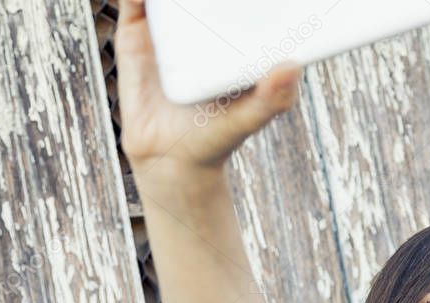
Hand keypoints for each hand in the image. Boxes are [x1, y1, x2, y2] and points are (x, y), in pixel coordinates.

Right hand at [114, 0, 301, 176]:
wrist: (169, 159)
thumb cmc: (218, 137)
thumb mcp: (250, 117)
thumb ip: (275, 97)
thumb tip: (294, 66)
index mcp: (236, 39)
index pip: (243, 3)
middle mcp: (204, 28)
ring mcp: (170, 28)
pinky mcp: (137, 33)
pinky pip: (135, 3)